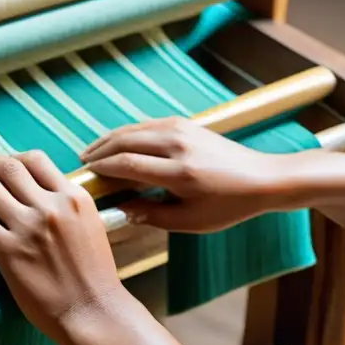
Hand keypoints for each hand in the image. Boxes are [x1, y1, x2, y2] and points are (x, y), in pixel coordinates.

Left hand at [0, 152, 125, 344]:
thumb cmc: (94, 278)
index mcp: (74, 197)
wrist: (94, 314)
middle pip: (5, 166)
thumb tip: (37, 193)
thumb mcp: (90, 226)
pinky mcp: (9, 251)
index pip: (34, 158)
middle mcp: (51, 205)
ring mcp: (29, 227)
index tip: (0, 175)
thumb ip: (66, 206)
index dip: (11, 162)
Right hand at [80, 117, 292, 232]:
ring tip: (93, 152)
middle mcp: (178, 145)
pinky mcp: (185, 123)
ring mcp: (181, 130)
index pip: (127, 164)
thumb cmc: (228, 205)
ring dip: (109, 139)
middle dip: (99, 151)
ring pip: (133, 129)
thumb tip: (121, 209)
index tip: (87, 177)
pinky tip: (117, 143)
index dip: (102, 169)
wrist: (263, 178)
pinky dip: (127, 133)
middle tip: (82, 164)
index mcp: (180, 173)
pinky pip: (146, 125)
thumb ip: (153, 216)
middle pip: (124, 141)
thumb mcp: (191, 222)